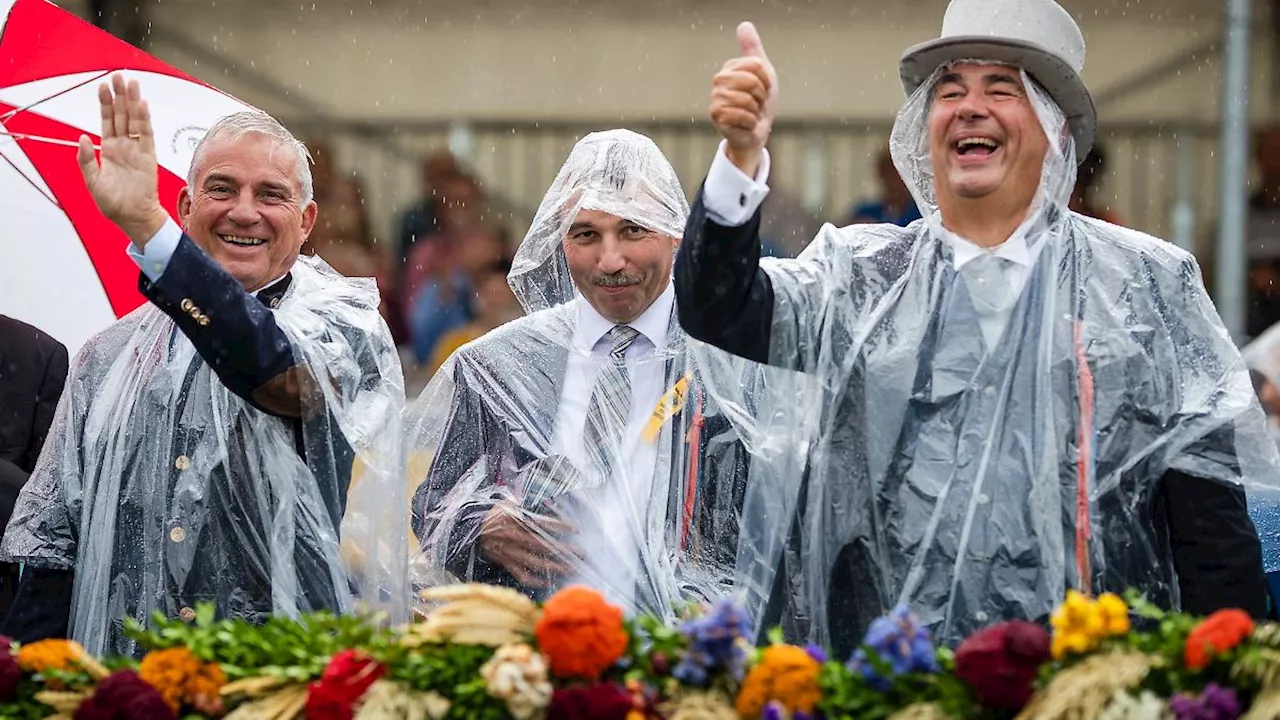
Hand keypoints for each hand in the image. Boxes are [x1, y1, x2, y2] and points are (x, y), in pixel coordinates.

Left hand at [76, 74, 169, 247]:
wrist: (133, 217)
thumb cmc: (114, 203)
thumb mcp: (92, 181)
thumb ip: (85, 160)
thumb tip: (82, 138)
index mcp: (110, 150)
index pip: (108, 121)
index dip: (106, 104)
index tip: (104, 86)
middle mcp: (124, 146)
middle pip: (122, 115)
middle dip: (120, 96)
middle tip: (119, 76)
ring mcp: (137, 150)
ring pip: (135, 121)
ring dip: (133, 102)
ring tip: (131, 84)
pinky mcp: (148, 157)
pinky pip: (147, 135)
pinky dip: (145, 120)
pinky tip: (142, 105)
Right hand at [477, 501, 581, 588]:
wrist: (472, 529)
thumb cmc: (494, 513)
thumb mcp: (507, 501)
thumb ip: (524, 502)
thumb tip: (546, 502)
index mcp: (514, 520)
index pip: (540, 523)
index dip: (558, 526)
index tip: (575, 529)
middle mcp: (512, 537)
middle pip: (541, 545)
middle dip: (562, 550)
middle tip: (580, 553)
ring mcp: (509, 552)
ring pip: (533, 562)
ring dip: (553, 567)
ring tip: (570, 569)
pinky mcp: (505, 563)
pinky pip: (521, 575)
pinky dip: (535, 580)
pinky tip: (548, 581)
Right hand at [709, 21, 777, 176]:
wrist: (755, 132)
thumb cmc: (760, 103)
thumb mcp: (763, 73)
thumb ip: (753, 50)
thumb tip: (744, 25)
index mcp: (730, 68)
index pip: (757, 66)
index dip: (766, 80)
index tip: (763, 90)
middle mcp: (719, 80)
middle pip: (752, 81)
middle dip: (761, 96)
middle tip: (757, 104)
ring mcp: (715, 97)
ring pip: (747, 100)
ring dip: (755, 111)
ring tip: (751, 114)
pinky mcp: (716, 115)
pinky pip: (742, 114)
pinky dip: (750, 122)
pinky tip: (745, 124)